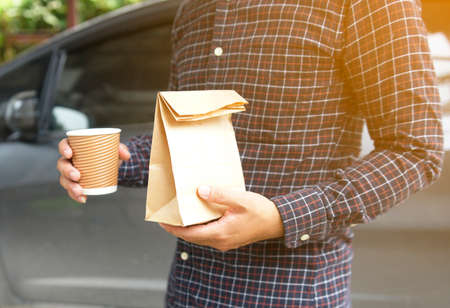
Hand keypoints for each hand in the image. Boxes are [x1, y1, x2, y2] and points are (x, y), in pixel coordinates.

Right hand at [56, 138, 130, 202]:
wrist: (111, 165)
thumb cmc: (109, 153)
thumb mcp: (116, 149)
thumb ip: (121, 149)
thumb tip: (126, 155)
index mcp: (75, 146)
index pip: (64, 144)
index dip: (63, 149)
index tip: (70, 154)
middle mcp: (69, 160)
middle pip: (62, 164)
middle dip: (67, 171)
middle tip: (77, 176)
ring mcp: (70, 172)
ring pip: (64, 179)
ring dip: (70, 186)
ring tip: (80, 191)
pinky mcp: (75, 183)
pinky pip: (71, 190)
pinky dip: (75, 195)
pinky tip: (83, 199)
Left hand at [160, 186, 283, 250]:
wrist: (277, 222)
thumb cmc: (261, 211)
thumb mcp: (240, 199)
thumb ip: (219, 195)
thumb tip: (200, 191)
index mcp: (221, 233)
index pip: (190, 234)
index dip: (174, 228)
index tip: (162, 222)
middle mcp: (220, 241)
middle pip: (192, 237)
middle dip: (178, 228)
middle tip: (166, 217)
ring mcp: (225, 242)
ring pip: (200, 237)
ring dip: (188, 228)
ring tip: (179, 216)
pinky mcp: (229, 239)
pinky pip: (208, 235)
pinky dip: (199, 228)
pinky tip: (198, 217)